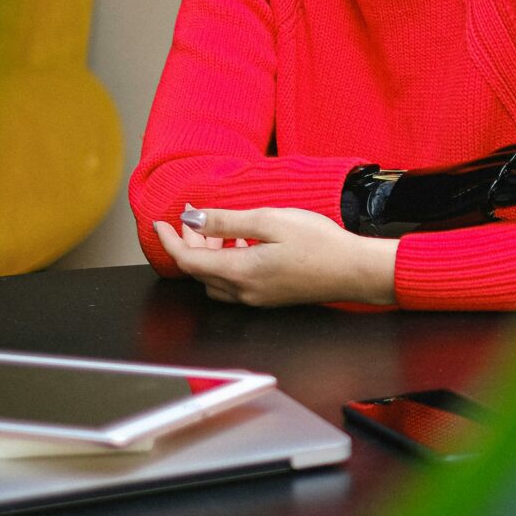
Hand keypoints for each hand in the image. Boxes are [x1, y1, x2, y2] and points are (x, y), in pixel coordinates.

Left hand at [154, 207, 397, 307]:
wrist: (355, 270)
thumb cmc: (319, 244)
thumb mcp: (269, 221)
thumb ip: (226, 222)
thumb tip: (192, 220)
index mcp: (239, 273)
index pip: (188, 261)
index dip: (170, 241)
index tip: (160, 223)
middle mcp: (243, 292)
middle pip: (199, 272)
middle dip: (189, 244)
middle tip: (192, 217)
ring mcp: (257, 298)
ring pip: (215, 280)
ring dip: (208, 255)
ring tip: (216, 229)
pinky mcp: (270, 297)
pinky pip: (234, 284)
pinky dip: (226, 263)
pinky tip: (241, 245)